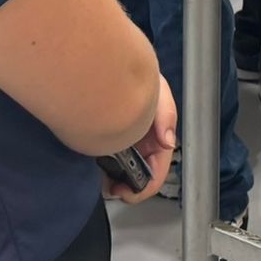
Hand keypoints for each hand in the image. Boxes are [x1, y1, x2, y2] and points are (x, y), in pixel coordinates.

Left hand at [105, 76, 178, 203]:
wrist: (109, 68)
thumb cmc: (140, 78)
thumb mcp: (159, 93)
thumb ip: (167, 115)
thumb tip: (168, 141)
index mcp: (158, 139)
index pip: (157, 171)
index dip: (146, 186)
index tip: (129, 192)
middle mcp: (143, 144)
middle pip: (138, 175)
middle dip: (128, 186)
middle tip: (112, 187)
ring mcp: (125, 144)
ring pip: (122, 172)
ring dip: (113, 180)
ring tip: (101, 180)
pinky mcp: (107, 142)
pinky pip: (106, 162)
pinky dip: (101, 170)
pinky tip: (93, 168)